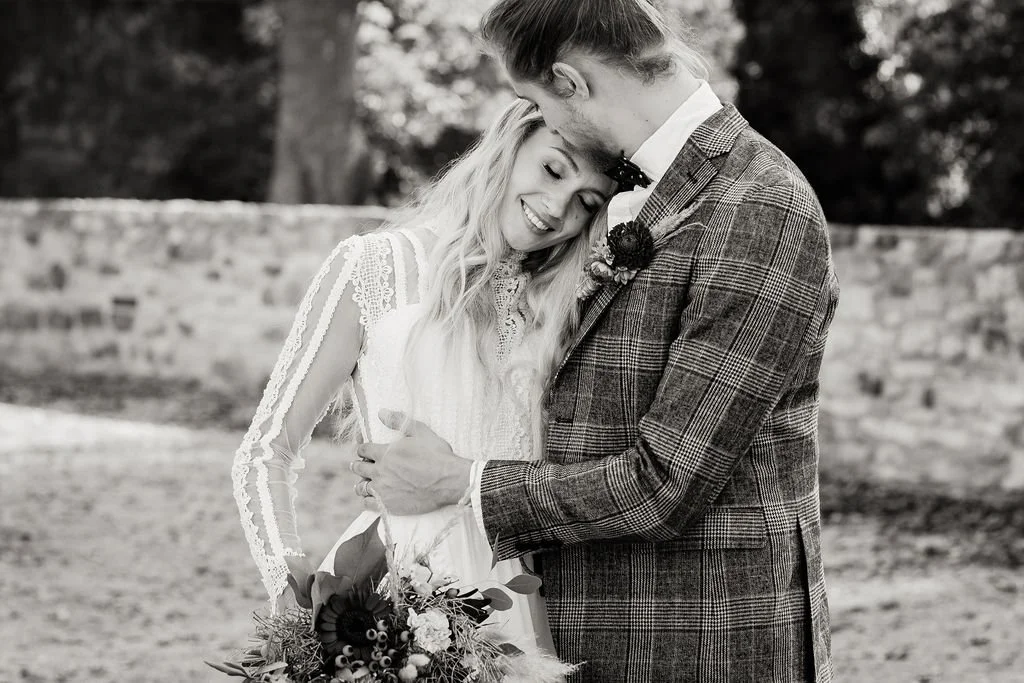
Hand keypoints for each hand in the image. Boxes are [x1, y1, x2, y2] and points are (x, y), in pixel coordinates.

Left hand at [350, 409, 473, 514]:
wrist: (449, 480)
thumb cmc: (437, 455)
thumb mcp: (420, 431)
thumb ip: (399, 421)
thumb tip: (381, 413)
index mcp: (385, 453)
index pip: (363, 450)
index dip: (363, 449)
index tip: (365, 451)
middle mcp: (380, 471)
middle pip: (358, 468)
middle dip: (358, 466)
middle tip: (360, 466)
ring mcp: (383, 489)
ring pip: (360, 487)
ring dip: (361, 483)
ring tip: (365, 483)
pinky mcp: (388, 505)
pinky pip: (368, 504)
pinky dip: (367, 500)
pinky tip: (371, 498)